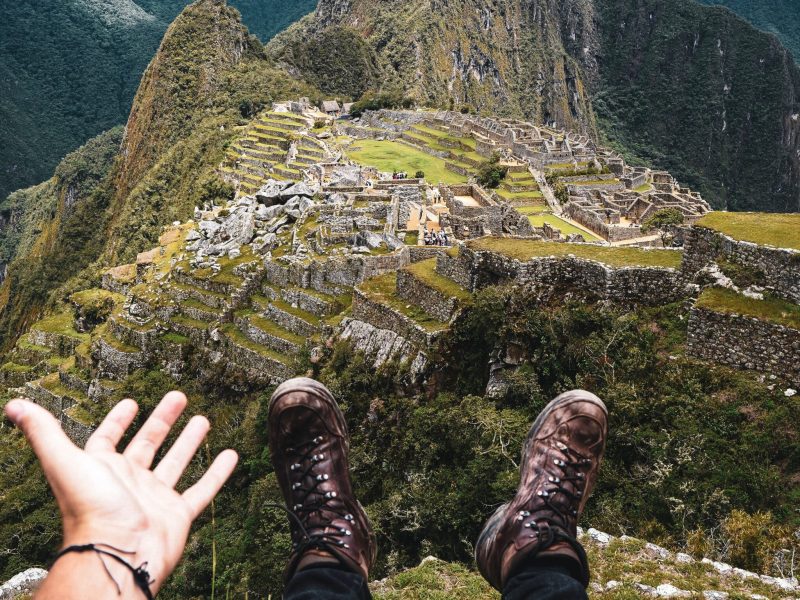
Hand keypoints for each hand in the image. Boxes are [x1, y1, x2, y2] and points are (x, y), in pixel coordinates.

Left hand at [4, 392, 237, 596]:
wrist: (119, 553)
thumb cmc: (92, 511)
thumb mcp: (64, 462)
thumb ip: (43, 432)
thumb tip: (14, 406)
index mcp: (102, 469)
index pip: (109, 438)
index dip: (118, 420)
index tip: (132, 401)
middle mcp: (128, 482)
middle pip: (147, 444)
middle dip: (162, 420)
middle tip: (178, 397)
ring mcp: (154, 498)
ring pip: (175, 464)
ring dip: (188, 442)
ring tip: (203, 420)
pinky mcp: (177, 514)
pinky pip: (201, 490)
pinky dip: (216, 474)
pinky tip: (229, 456)